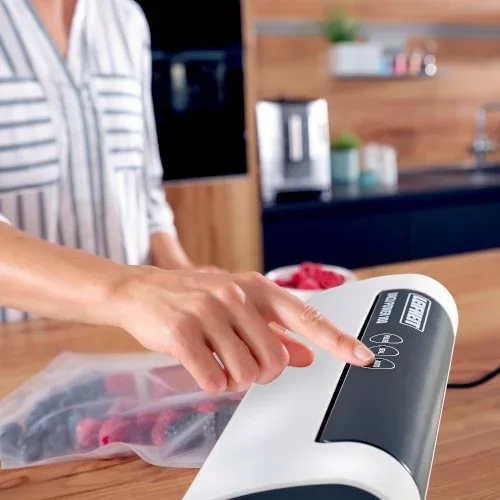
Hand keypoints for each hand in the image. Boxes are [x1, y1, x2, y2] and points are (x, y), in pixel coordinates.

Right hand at [109, 267, 374, 393]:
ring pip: (246, 373)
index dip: (337, 339)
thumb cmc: (191, 297)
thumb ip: (273, 330)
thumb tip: (305, 354)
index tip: (363, 356)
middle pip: (275, 360)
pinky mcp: (182, 332)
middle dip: (262, 372)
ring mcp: (208, 312)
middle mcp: (236, 296)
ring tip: (217, 359)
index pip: (305, 317)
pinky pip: (213, 380)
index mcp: (255, 288)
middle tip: (240, 360)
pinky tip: (202, 366)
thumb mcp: (236, 306)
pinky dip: (212, 383)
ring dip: (234, 378)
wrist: (139, 289)